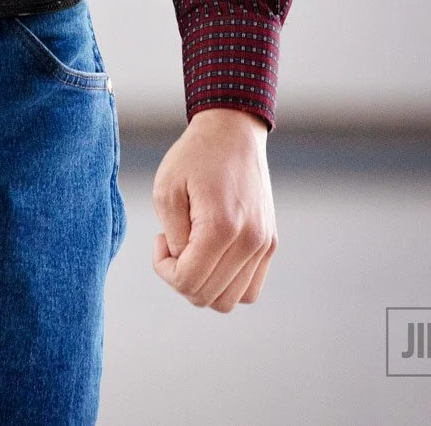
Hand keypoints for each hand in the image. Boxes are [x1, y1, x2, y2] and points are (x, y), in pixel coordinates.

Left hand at [151, 106, 276, 310]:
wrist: (233, 131)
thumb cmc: (195, 156)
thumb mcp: (167, 189)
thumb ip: (172, 237)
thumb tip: (183, 265)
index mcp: (222, 227)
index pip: (188, 282)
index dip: (164, 269)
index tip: (160, 239)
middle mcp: (250, 241)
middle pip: (208, 297)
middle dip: (182, 278)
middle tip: (175, 242)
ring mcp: (264, 244)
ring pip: (230, 300)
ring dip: (205, 284)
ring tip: (194, 249)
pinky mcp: (270, 243)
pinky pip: (250, 289)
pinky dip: (228, 284)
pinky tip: (212, 255)